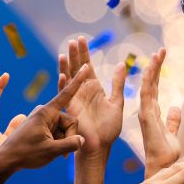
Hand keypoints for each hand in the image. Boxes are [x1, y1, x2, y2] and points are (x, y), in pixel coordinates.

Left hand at [0, 65, 89, 171]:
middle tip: (63, 155)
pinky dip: (58, 142)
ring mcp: (44, 119)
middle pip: (69, 121)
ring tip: (53, 153)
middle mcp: (45, 112)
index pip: (66, 94)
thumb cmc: (25, 154)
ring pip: (65, 128)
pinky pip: (58, 131)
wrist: (6, 160)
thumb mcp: (51, 151)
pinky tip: (51, 150)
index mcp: (46, 112)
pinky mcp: (42, 126)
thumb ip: (70, 144)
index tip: (85, 67)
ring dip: (63, 141)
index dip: (77, 81)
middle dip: (69, 137)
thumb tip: (81, 139)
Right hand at [58, 35, 126, 155]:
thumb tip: (121, 64)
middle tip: (74, 39)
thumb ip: (118, 84)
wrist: (101, 145)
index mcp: (94, 87)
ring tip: (65, 51)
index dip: (84, 52)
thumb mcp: (117, 102)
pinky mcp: (71, 109)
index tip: (82, 38)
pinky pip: (65, 94)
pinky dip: (64, 84)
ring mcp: (75, 98)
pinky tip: (62, 74)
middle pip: (77, 67)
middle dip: (75, 53)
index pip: (87, 65)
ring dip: (66, 65)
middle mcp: (82, 90)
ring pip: (69, 78)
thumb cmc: (109, 128)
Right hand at [138, 48, 181, 176]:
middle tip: (161, 50)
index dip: (156, 73)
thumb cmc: (167, 154)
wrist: (163, 168)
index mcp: (152, 114)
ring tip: (157, 53)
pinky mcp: (147, 117)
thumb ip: (173, 121)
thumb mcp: (173, 133)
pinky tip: (150, 68)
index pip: (153, 88)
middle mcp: (147, 112)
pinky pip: (146, 95)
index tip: (161, 58)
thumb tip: (175, 107)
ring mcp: (145, 114)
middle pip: (150, 84)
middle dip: (154, 66)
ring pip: (147, 86)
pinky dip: (147, 81)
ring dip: (152, 69)